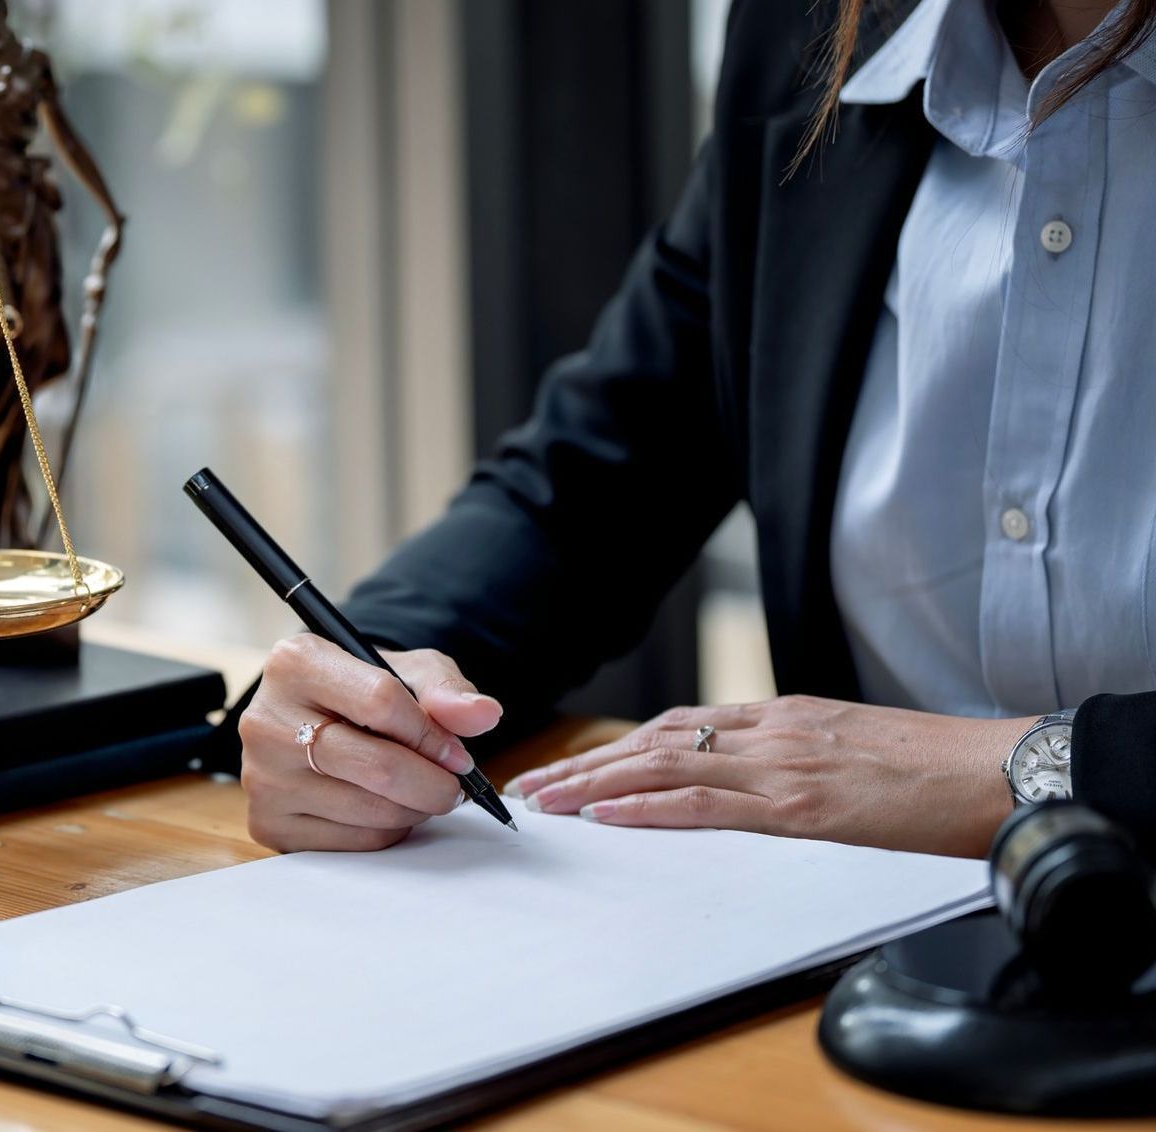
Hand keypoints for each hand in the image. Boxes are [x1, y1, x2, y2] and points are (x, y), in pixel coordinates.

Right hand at [239, 635, 503, 851]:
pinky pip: (353, 842)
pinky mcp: (268, 823)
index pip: (380, 701)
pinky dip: (387, 831)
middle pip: (378, 766)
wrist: (313, 719)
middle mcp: (266, 719)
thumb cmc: (362, 691)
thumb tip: (483, 715)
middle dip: (434, 783)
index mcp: (295, 663)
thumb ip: (447, 690)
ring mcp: (262, 777)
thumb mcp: (407, 672)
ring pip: (370, 811)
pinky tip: (386, 807)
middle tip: (453, 786)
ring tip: (419, 791)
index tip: (456, 752)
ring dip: (415, 809)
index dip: (432, 734)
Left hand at [504, 696, 1033, 856]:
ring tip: (548, 802)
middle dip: (588, 765)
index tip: (575, 767)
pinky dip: (650, 808)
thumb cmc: (937, 769)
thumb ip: (796, 756)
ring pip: (665, 766)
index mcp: (783, 717)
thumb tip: (756, 780)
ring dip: (597, 785)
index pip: (680, 727)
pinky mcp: (802, 804)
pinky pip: (708, 802)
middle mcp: (771, 731)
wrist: (1000, 771)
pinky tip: (609, 817)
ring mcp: (783, 764)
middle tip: (535, 786)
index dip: (619, 747)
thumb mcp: (851, 748)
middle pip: (655, 741)